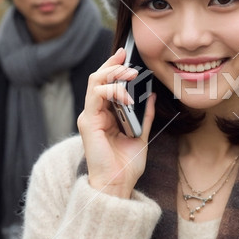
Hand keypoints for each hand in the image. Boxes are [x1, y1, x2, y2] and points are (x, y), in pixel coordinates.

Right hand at [77, 48, 155, 198]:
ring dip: (113, 74)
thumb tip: (151, 95)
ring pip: (95, 83)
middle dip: (113, 65)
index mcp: (106, 115)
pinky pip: (95, 96)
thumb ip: (145, 114)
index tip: (125, 55)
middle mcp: (95, 113)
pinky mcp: (88, 122)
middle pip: (99, 79)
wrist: (118, 183)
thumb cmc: (127, 163)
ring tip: (130, 74)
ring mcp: (90, 117)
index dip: (114, 68)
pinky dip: (112, 91)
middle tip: (126, 57)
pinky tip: (126, 96)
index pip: (107, 84)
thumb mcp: (141, 134)